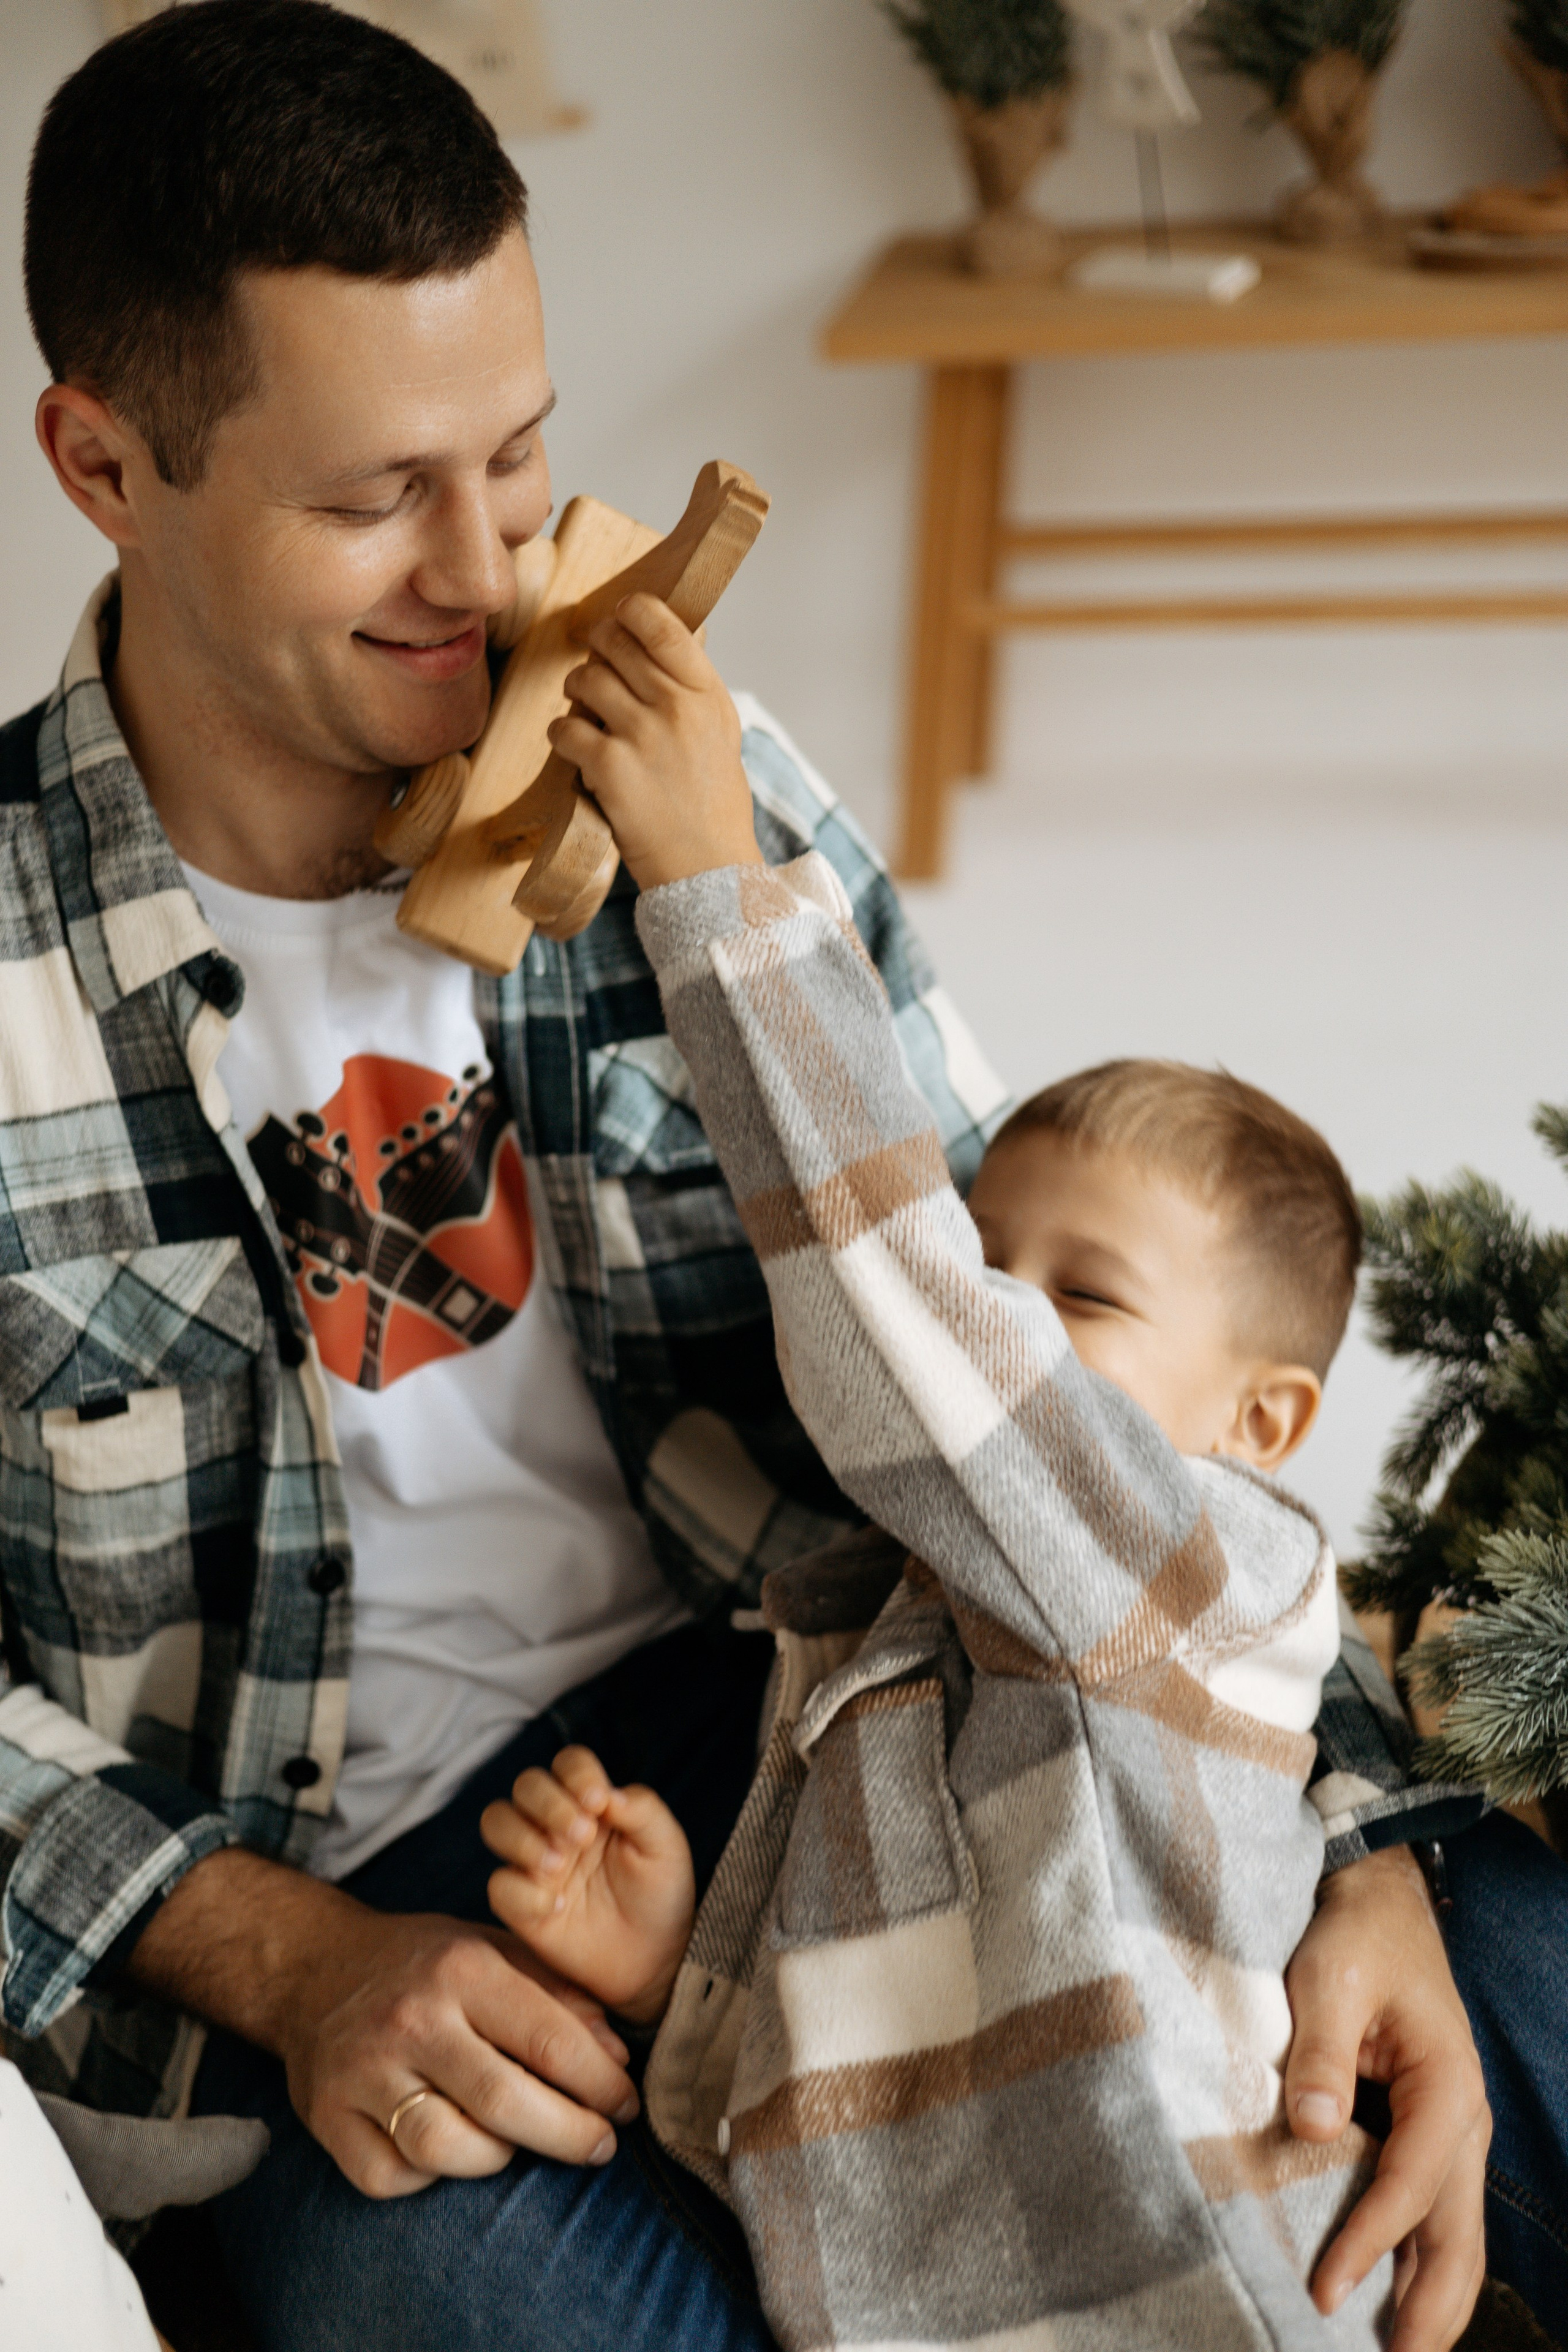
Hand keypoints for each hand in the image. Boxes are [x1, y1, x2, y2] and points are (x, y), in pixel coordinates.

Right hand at [129, 1847, 638, 2199]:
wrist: (313, 1967)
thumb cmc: (423, 1964)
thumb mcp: (494, 1950)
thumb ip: (560, 1995)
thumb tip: (617, 2056)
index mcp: (461, 1969)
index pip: (548, 2039)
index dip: (601, 2084)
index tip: (626, 2106)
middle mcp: (411, 2019)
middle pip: (504, 2102)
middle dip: (569, 2135)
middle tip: (600, 2145)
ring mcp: (363, 2072)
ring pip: (446, 2148)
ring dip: (498, 2158)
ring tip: (518, 2143)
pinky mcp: (327, 2117)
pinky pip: (392, 2176)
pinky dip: (429, 2177)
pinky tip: (448, 2150)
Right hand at [481, 1745, 694, 2023]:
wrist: (655, 1959)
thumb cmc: (661, 1893)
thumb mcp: (665, 1845)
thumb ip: (642, 1808)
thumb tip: (606, 1792)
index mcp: (592, 1803)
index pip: (568, 1764)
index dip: (577, 1774)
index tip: (599, 1802)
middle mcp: (556, 1825)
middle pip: (526, 1786)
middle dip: (548, 1803)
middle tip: (582, 1835)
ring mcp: (535, 1864)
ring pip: (497, 1822)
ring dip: (523, 1837)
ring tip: (559, 1864)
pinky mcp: (521, 1906)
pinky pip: (499, 1886)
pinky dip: (522, 1892)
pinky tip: (556, 1906)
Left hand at [548, 592, 762, 889]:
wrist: (709, 867)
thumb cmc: (712, 803)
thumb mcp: (720, 731)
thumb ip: (692, 687)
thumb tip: (663, 638)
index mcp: (708, 693)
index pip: (662, 624)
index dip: (630, 611)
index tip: (619, 618)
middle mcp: (677, 707)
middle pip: (614, 644)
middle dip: (595, 650)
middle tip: (594, 668)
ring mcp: (643, 735)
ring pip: (584, 680)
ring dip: (575, 691)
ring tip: (584, 710)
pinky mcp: (610, 767)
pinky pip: (565, 728)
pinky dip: (562, 735)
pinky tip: (574, 747)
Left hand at [1285, 1847, 1488, 2351]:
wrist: (1378, 1899)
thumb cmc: (1354, 1934)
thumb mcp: (1327, 1978)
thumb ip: (1318, 2053)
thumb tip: (1313, 2129)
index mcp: (1447, 2085)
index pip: (1411, 2185)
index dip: (1370, 2242)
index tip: (1325, 2290)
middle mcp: (1463, 2118)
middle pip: (1457, 2233)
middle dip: (1431, 2307)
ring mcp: (1451, 2128)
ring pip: (1453, 2231)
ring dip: (1431, 2295)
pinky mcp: (1427, 2129)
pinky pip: (1431, 2208)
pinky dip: (1418, 2257)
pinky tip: (1393, 2296)